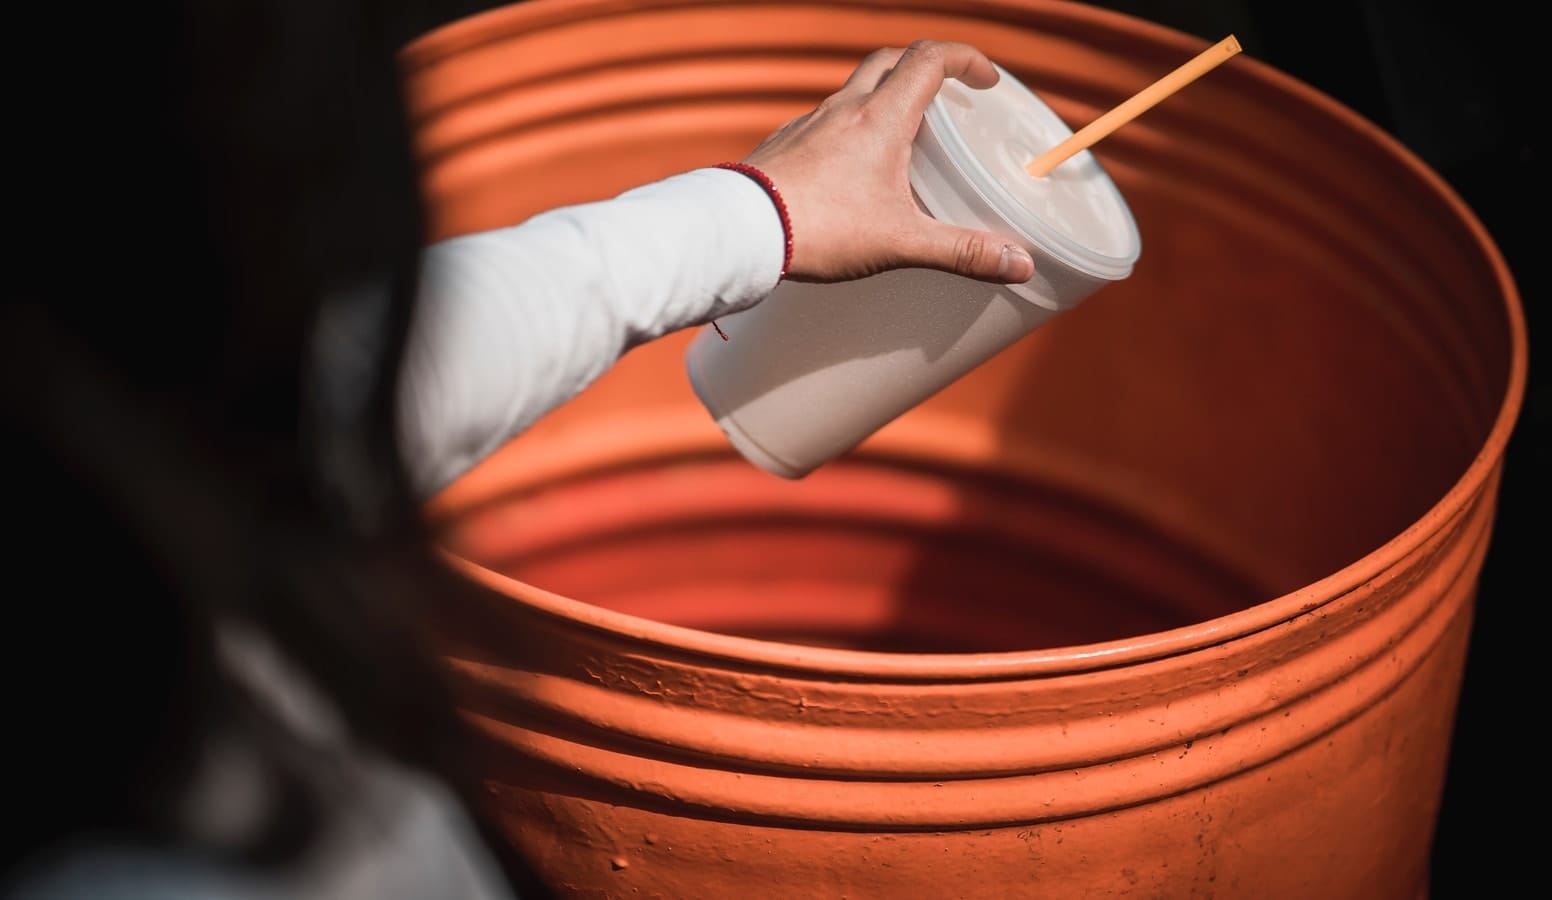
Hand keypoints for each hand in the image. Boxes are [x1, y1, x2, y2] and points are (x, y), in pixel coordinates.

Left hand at [743, 39, 1034, 284]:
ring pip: (852, 91)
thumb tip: (1020, 264)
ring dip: (882, 99)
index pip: (929, 59)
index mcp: (880, 118)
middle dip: (923, 68)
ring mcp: (808, 124)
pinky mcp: (784, 146)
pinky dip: (847, 130)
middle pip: (889, 62)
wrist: (740, 231)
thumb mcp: (900, 242)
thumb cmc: (820, 229)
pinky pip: (823, 123)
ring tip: (901, 137)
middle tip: (946, 96)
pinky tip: (849, 169)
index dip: (965, 59)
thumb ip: (961, 252)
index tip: (986, 80)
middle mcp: (843, 109)